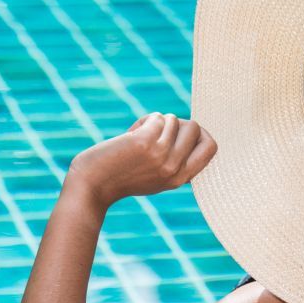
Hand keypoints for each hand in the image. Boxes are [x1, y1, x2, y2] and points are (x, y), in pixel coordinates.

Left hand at [66, 113, 217, 207]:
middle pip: (194, 128)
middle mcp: (174, 168)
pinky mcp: (145, 143)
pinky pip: (157, 118)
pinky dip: (145, 120)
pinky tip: (131, 132)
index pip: (211, 147)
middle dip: (177, 123)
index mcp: (181, 178)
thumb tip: (194, 129)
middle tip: (158, 131)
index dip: (200, 134)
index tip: (183, 133)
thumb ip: (177, 160)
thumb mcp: (158, 177)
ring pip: (174, 119)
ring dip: (157, 120)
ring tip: (141, 133)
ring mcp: (161, 155)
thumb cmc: (123, 177)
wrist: (92, 184)